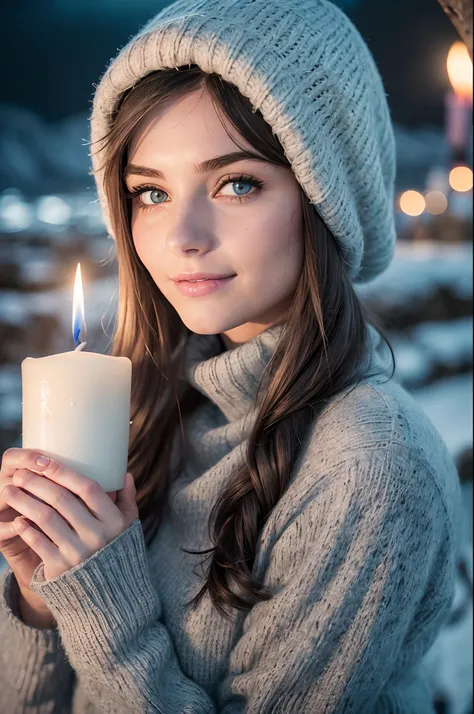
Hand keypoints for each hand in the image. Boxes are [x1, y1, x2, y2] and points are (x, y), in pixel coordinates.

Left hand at [0, 448, 137, 581]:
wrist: (110, 600)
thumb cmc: (117, 554)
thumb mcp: (128, 528)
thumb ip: (127, 500)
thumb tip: (124, 474)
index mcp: (114, 520)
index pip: (88, 488)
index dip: (64, 472)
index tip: (44, 460)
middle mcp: (98, 535)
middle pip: (62, 500)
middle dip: (37, 482)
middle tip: (20, 473)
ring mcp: (78, 552)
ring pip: (46, 518)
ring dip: (25, 501)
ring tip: (11, 490)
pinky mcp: (61, 569)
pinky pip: (39, 543)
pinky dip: (26, 529)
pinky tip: (17, 518)